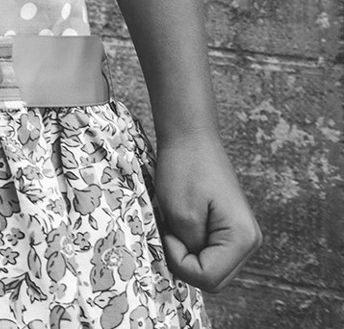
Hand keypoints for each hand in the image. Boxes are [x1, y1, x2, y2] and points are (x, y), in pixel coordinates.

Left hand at [155, 132, 262, 291]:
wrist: (190, 138)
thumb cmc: (184, 169)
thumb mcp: (180, 214)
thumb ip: (189, 248)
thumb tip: (191, 267)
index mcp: (243, 239)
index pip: (208, 278)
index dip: (179, 261)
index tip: (168, 233)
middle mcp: (250, 242)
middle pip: (213, 279)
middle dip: (184, 262)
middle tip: (169, 232)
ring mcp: (241, 237)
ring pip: (210, 268)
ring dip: (187, 254)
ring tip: (175, 226)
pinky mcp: (229, 230)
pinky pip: (209, 253)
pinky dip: (190, 246)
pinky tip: (181, 225)